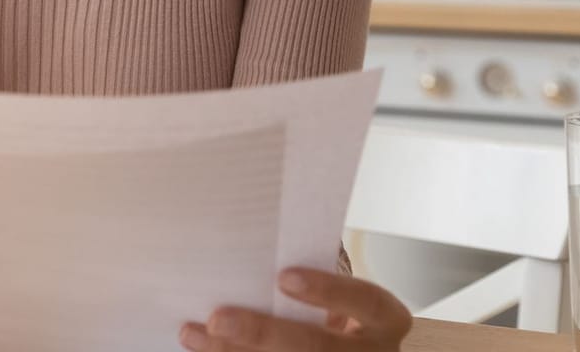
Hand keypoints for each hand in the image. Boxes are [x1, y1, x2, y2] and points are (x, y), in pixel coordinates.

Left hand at [179, 268, 411, 350]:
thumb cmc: (340, 307)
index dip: (328, 291)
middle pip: (318, 348)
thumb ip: (311, 270)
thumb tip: (252, 237)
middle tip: (218, 318)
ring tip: (194, 333)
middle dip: (263, 334)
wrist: (354, 346)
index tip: (284, 276)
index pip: (366, 302)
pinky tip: (202, 348)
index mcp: (385, 320)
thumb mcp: (341, 290)